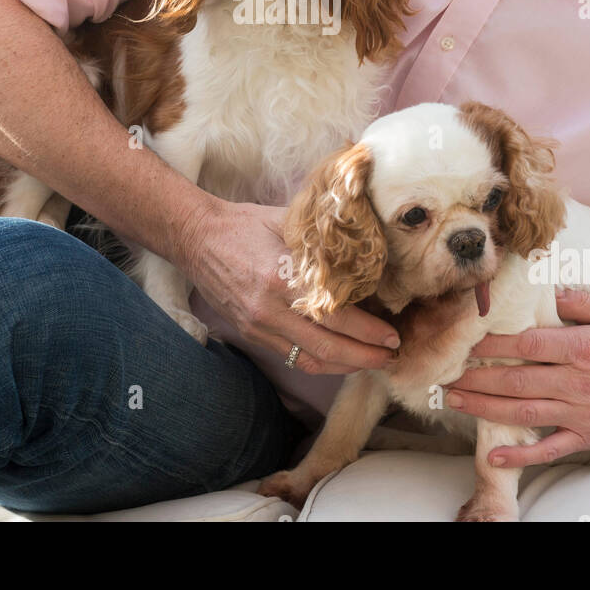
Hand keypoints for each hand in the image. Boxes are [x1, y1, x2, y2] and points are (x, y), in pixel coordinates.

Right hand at [181, 199, 399, 374]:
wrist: (197, 238)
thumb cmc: (245, 224)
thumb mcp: (288, 222)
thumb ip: (323, 242)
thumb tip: (367, 250)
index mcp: (283, 277)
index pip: (336, 315)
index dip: (368, 331)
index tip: (392, 334)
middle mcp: (270, 309)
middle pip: (327, 346)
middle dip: (365, 356)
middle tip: (392, 355)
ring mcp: (259, 326)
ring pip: (310, 360)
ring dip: (345, 366)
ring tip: (372, 362)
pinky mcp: (251, 334)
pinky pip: (292, 357)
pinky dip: (320, 363)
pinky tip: (340, 360)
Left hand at [444, 287, 589, 466]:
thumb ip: (583, 301)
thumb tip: (551, 291)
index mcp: (582, 348)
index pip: (527, 344)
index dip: (493, 344)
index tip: (468, 342)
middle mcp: (577, 382)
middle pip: (517, 380)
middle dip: (477, 378)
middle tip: (447, 373)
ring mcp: (580, 413)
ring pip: (523, 412)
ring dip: (485, 408)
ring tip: (454, 400)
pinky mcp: (586, 437)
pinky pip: (549, 449)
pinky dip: (520, 456)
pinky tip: (493, 455)